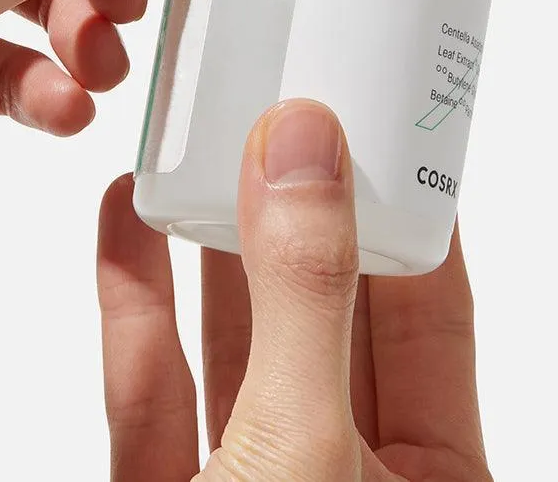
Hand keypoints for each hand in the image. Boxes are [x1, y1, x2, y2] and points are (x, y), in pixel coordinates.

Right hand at [97, 100, 490, 480]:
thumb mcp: (302, 445)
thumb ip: (303, 294)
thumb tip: (302, 145)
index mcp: (425, 481)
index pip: (431, 317)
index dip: (402, 213)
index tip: (372, 122)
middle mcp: (340, 471)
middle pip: (323, 310)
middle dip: (297, 209)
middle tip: (279, 114)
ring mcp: (247, 479)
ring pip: (235, 340)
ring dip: (210, 240)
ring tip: (204, 144)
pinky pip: (149, 385)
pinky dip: (134, 299)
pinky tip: (126, 218)